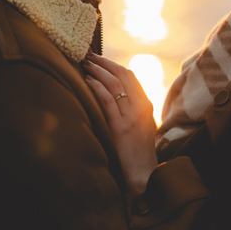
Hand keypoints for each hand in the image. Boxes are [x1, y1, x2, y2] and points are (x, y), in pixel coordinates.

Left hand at [82, 52, 158, 196]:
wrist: (144, 174)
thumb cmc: (138, 153)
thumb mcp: (140, 126)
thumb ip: (131, 110)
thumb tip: (113, 96)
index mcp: (146, 105)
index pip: (130, 76)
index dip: (112, 64)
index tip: (98, 58)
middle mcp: (141, 107)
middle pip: (122, 74)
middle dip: (104, 62)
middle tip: (88, 55)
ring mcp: (132, 116)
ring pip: (115, 84)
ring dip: (98, 71)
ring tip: (85, 64)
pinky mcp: (121, 127)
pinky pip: (108, 100)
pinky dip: (97, 87)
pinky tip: (87, 81)